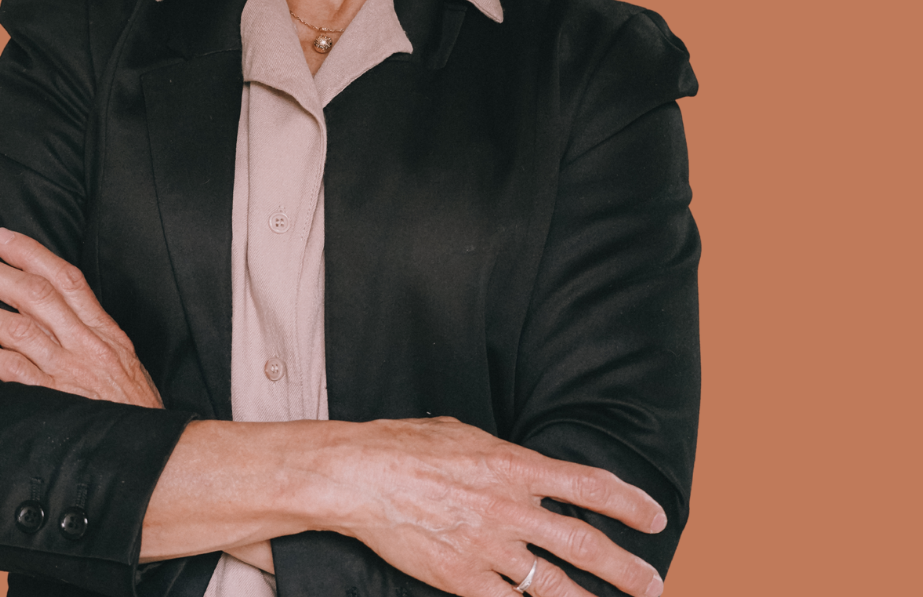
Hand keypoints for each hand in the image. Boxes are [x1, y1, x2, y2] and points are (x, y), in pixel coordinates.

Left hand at [0, 230, 275, 570]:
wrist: (154, 456)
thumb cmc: (134, 411)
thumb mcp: (122, 361)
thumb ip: (92, 335)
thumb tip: (54, 312)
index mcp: (105, 331)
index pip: (66, 278)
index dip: (31, 253)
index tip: (0, 237)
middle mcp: (86, 344)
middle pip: (34, 294)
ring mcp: (67, 372)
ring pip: (16, 327)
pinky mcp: (50, 401)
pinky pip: (9, 371)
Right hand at [326, 417, 665, 596]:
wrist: (362, 474)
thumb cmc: (407, 445)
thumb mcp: (465, 435)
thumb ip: (502, 456)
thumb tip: (523, 469)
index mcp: (514, 464)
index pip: (588, 484)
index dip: (628, 502)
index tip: (654, 517)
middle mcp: (510, 507)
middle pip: (584, 543)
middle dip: (627, 569)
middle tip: (653, 583)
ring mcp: (489, 546)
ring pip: (557, 586)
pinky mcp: (464, 579)